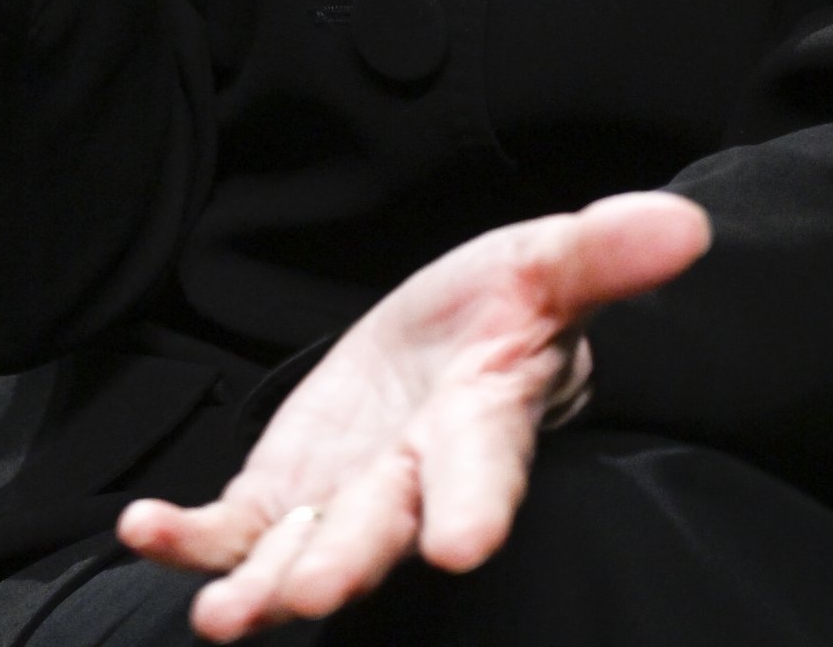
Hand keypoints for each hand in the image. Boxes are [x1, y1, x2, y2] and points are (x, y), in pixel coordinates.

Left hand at [118, 191, 709, 636]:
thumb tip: (687, 225)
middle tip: (316, 595)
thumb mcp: (548, 261)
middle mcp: (411, 480)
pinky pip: (234, 528)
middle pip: (381, 530)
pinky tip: (145, 531)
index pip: (484, 472)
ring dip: (262, 586)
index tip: (463, 546)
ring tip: (222, 621)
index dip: (475, 508)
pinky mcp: (283, 492)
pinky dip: (191, 538)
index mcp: (481, 426)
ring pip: (302, 552)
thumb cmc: (505, 307)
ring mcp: (342, 496)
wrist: (449, 335)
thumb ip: (604, 252)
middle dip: (348, 563)